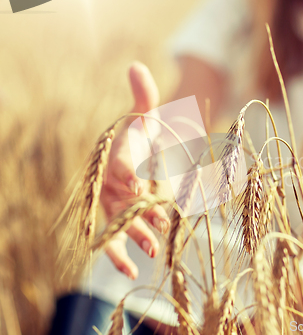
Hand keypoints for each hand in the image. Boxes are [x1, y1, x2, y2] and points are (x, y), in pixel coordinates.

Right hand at [100, 62, 168, 279]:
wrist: (129, 153)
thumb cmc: (137, 134)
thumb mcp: (142, 114)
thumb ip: (143, 94)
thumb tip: (136, 64)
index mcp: (117, 156)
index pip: (120, 165)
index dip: (128, 173)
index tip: (140, 183)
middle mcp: (111, 183)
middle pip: (122, 200)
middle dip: (138, 212)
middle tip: (158, 225)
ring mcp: (113, 204)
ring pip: (120, 223)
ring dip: (135, 236)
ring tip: (152, 252)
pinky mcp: (118, 218)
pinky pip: (114, 240)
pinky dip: (119, 256)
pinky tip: (131, 272)